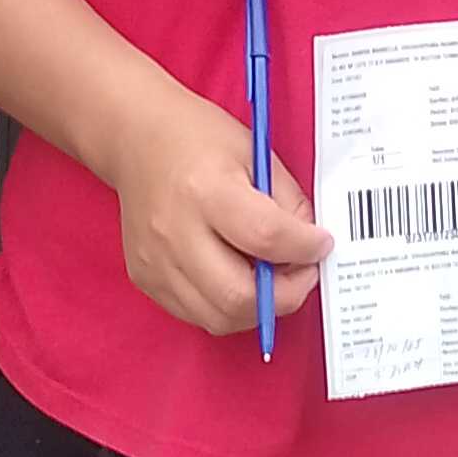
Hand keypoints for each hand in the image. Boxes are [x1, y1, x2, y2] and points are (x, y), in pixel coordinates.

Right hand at [108, 82, 331, 335]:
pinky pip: (196, 314)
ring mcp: (155, 261)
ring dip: (258, 308)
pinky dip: (227, 307)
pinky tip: (237, 277)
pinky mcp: (145, 278)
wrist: (136, 138)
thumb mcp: (255, 153)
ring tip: (271, 277)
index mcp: (205, 189)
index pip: (265, 238)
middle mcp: (175, 231)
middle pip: (238, 295)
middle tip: (301, 272)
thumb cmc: (198, 139)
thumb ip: (288, 202)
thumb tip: (310, 246)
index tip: (321, 244)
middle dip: (286, 295)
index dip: (305, 248)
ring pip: (218, 318)